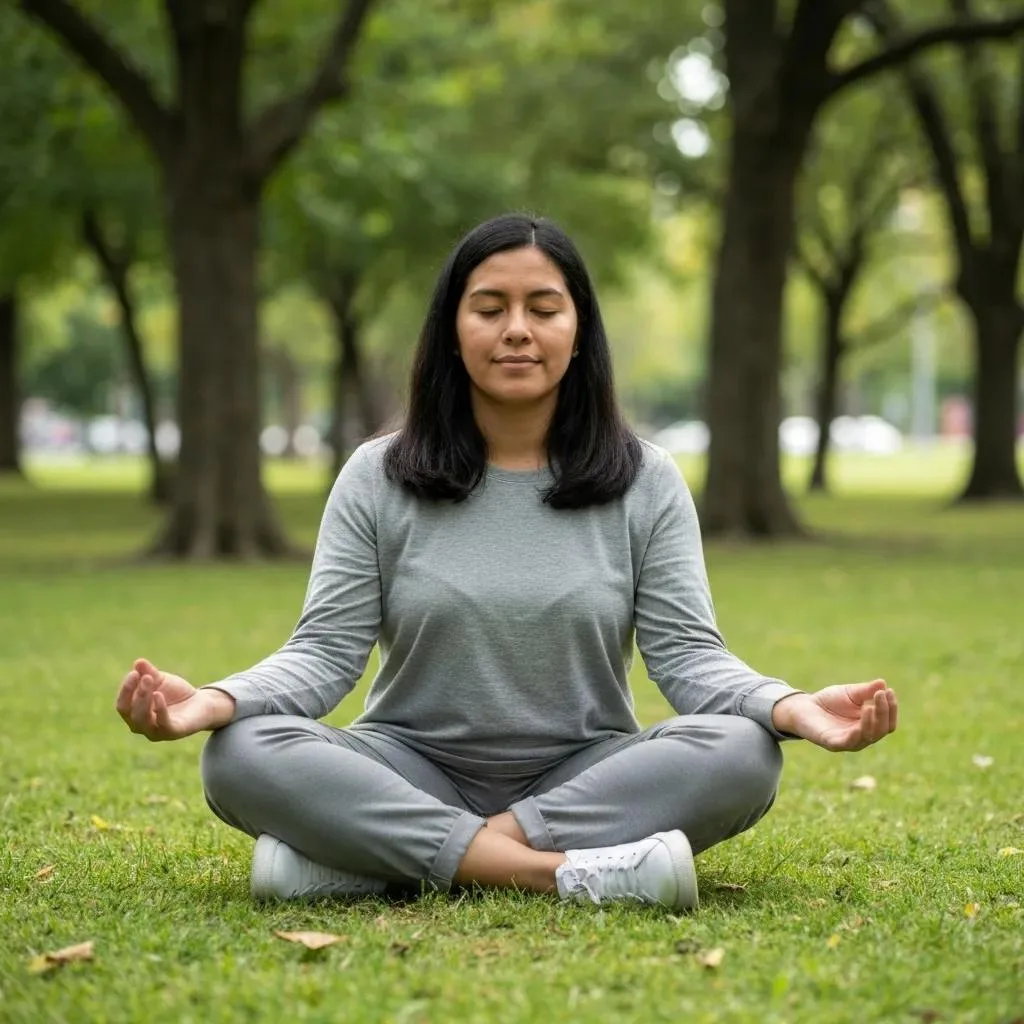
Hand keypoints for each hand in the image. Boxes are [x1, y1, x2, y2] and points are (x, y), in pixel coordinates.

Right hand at [115, 657, 233, 740]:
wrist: (201, 703)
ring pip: (142, 720)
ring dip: (143, 700)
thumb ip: (149, 672)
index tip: (134, 673)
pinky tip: (158, 695)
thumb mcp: (161, 680)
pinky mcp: (172, 733)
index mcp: (134, 714)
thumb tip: (138, 662)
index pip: (123, 704)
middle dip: (137, 693)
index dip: (126, 689)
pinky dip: (159, 709)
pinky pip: (163, 724)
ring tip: (149, 681)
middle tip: (146, 677)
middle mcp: (140, 726)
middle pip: (130, 712)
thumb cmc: (175, 693)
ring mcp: (155, 732)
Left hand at [771, 679, 896, 751]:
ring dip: (872, 721)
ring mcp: (849, 742)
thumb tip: (883, 683)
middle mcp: (863, 736)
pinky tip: (860, 717)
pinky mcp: (833, 743)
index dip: (891, 708)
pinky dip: (857, 732)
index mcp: (869, 725)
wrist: (804, 706)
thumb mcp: (850, 693)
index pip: (888, 722)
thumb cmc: (829, 701)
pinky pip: (849, 742)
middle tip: (880, 695)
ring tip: (869, 705)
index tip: (889, 691)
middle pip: (882, 730)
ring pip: (869, 737)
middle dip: (884, 712)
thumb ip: (865, 691)